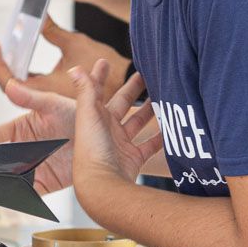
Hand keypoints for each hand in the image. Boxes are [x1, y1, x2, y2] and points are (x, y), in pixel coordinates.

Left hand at [0, 14, 129, 99]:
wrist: (134, 92)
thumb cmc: (108, 73)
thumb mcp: (76, 45)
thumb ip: (52, 32)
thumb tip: (37, 17)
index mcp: (45, 92)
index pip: (8, 81)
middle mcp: (48, 103)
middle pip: (14, 87)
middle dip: (2, 68)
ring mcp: (58, 106)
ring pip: (28, 89)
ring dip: (16, 72)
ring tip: (8, 56)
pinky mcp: (68, 104)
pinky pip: (44, 90)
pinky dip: (33, 77)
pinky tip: (33, 66)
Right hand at [0, 57, 76, 192]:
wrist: (102, 138)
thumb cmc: (78, 114)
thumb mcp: (53, 103)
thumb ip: (31, 97)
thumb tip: (10, 86)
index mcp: (24, 127)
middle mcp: (27, 147)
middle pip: (2, 159)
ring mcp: (36, 165)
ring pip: (14, 176)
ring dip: (5, 181)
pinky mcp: (47, 181)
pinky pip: (31, 190)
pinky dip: (23, 195)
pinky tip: (18, 196)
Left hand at [69, 62, 164, 201]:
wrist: (102, 186)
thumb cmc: (91, 151)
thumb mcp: (88, 116)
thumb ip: (86, 91)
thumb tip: (76, 68)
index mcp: (94, 117)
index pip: (97, 91)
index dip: (100, 76)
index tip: (104, 61)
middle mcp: (107, 130)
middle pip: (122, 104)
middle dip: (133, 89)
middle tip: (146, 74)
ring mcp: (121, 144)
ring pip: (138, 123)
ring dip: (149, 111)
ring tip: (163, 96)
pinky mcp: (133, 159)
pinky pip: (150, 146)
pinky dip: (161, 138)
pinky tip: (171, 128)